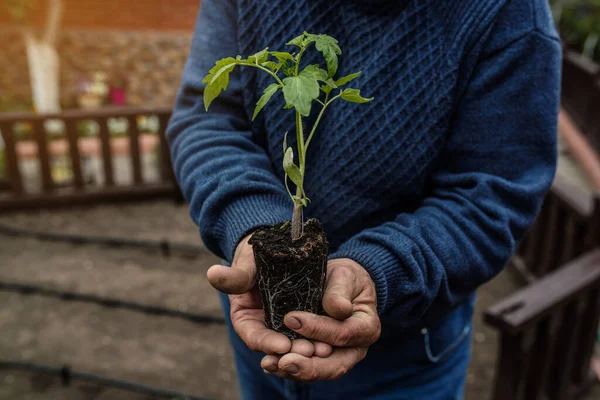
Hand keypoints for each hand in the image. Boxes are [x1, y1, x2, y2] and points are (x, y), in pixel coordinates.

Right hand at [207, 234, 332, 357]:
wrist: (274, 249)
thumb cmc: (254, 256)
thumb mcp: (246, 265)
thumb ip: (235, 275)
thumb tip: (213, 274)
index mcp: (245, 319)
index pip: (254, 336)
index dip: (267, 342)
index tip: (283, 345)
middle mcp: (265, 327)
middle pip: (278, 346)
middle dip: (294, 351)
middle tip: (312, 351)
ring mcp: (284, 325)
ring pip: (296, 343)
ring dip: (310, 348)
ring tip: (325, 349)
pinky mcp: (302, 320)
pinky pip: (310, 333)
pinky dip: (319, 338)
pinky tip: (333, 340)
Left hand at [261, 258, 380, 381]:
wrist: (340, 284)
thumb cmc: (345, 278)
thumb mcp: (344, 276)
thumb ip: (339, 293)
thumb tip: (339, 309)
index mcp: (366, 326)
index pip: (343, 333)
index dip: (318, 329)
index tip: (291, 319)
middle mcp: (355, 348)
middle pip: (334, 365)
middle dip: (308, 366)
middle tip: (284, 361)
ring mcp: (338, 357)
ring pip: (318, 371)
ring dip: (294, 370)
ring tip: (271, 364)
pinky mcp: (320, 359)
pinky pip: (306, 367)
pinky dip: (287, 368)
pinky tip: (270, 363)